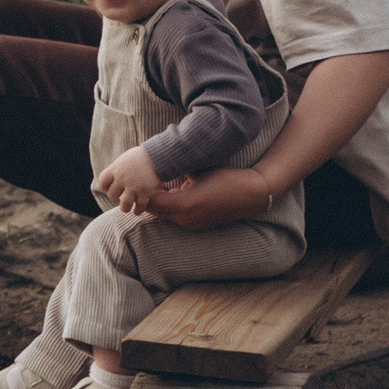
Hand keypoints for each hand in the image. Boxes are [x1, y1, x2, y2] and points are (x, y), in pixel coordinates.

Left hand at [93, 147, 164, 213]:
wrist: (157, 156)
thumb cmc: (140, 157)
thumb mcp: (123, 160)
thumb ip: (116, 170)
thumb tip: (110, 180)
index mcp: (116, 169)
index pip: (102, 182)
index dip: (105, 187)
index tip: (108, 188)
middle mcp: (123, 178)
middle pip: (112, 195)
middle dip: (115, 196)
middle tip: (120, 196)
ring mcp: (134, 186)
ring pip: (125, 204)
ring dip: (124, 208)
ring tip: (126, 208)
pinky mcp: (146, 192)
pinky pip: (140, 206)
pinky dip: (138, 210)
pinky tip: (137, 211)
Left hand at [142, 166, 268, 230]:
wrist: (251, 195)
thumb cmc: (224, 178)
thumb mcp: (197, 171)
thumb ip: (176, 171)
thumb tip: (159, 164)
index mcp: (185, 204)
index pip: (152, 202)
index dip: (143, 191)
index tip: (138, 179)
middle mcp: (186, 218)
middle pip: (156, 211)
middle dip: (147, 198)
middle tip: (140, 183)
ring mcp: (191, 224)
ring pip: (164, 215)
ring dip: (158, 203)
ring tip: (152, 186)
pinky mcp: (197, 225)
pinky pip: (175, 217)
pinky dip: (168, 207)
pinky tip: (169, 193)